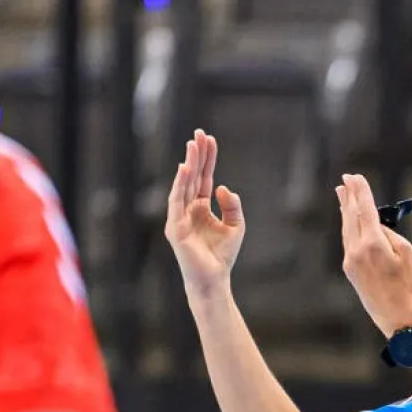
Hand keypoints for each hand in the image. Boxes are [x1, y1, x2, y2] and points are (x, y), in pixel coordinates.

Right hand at [163, 129, 244, 293]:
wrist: (213, 278)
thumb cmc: (223, 255)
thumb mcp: (236, 225)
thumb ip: (233, 205)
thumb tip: (224, 187)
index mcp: (202, 207)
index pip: (204, 177)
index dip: (207, 158)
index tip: (210, 138)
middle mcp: (189, 208)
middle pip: (193, 176)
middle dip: (196, 154)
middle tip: (199, 133)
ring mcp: (179, 216)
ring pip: (184, 184)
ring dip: (188, 163)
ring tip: (192, 145)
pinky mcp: (175, 226)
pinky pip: (176, 201)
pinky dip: (179, 184)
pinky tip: (185, 168)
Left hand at [336, 174, 411, 335]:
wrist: (398, 316)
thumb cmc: (408, 285)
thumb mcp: (406, 253)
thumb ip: (389, 234)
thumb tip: (375, 225)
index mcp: (374, 244)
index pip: (365, 210)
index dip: (361, 191)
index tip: (356, 177)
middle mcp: (357, 250)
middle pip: (351, 216)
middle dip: (349, 196)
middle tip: (346, 179)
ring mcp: (350, 260)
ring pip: (346, 228)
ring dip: (345, 209)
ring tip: (343, 194)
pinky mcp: (349, 269)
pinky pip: (347, 241)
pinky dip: (348, 226)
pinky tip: (348, 220)